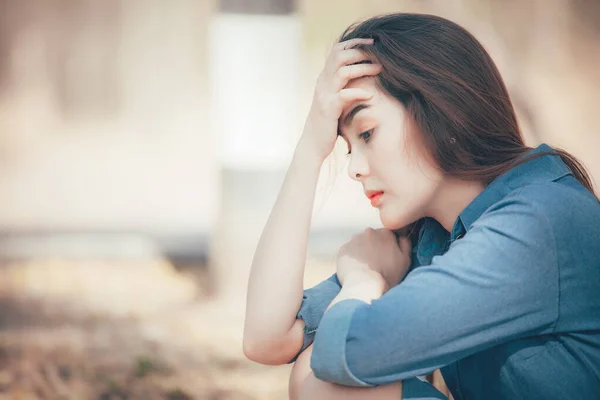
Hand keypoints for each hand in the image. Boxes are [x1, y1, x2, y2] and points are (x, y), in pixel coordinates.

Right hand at [298, 38, 381, 161]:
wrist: (313, 144)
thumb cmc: (329, 124)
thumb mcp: (335, 100)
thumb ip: (343, 86)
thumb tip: (362, 75)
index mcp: (324, 79)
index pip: (337, 51)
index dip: (355, 43)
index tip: (373, 43)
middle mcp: (322, 83)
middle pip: (340, 56)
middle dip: (361, 52)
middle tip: (379, 54)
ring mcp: (324, 96)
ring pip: (342, 71)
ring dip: (363, 68)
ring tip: (380, 69)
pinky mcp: (328, 110)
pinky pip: (343, 96)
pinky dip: (358, 93)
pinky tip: (370, 95)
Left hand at [336, 228, 411, 289]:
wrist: (365, 286)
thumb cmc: (387, 275)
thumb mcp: (405, 260)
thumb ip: (405, 243)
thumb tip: (401, 236)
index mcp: (385, 233)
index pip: (386, 235)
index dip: (387, 246)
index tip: (386, 256)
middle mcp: (368, 232)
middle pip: (372, 237)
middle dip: (373, 247)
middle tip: (375, 263)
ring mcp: (354, 240)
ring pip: (359, 243)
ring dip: (362, 252)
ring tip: (365, 268)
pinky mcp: (343, 249)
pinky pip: (348, 252)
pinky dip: (351, 258)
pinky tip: (355, 269)